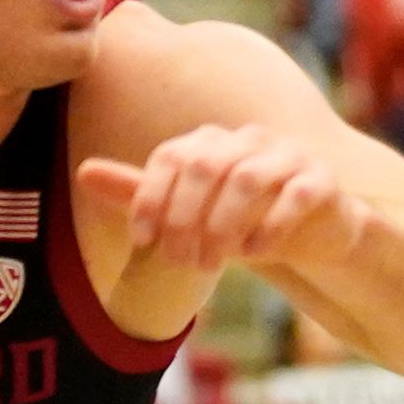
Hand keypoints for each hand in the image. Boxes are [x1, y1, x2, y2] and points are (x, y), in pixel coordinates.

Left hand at [76, 127, 367, 280]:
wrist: (308, 233)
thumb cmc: (239, 220)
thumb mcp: (187, 211)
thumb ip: (141, 193)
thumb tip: (83, 172)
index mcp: (212, 141)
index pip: (171, 157)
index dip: (151, 198)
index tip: (143, 242)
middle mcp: (248, 139)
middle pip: (206, 167)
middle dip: (186, 218)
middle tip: (179, 261)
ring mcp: (288, 155)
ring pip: (247, 180)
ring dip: (223, 226)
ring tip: (212, 263)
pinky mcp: (320, 179)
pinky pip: (296, 195)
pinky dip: (271, 226)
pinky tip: (255, 254)